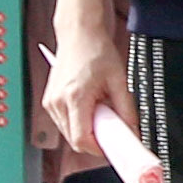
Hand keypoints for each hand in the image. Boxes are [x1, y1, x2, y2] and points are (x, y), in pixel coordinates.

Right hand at [41, 13, 129, 179]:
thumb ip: (126, 108)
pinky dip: (79, 122)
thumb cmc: (95, 50)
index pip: (82, 139)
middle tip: (113, 129)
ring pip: (69, 133)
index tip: (113, 149)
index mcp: (75, 97)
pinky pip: (64, 123)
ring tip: (101, 111)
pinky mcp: (50, 101)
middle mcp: (58, 101)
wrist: (79, 33)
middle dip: (96, 139)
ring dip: (87, 130)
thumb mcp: (119, 79)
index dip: (99, 149)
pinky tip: (90, 108)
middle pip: (75, 139)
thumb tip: (132, 130)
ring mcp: (51, 102)